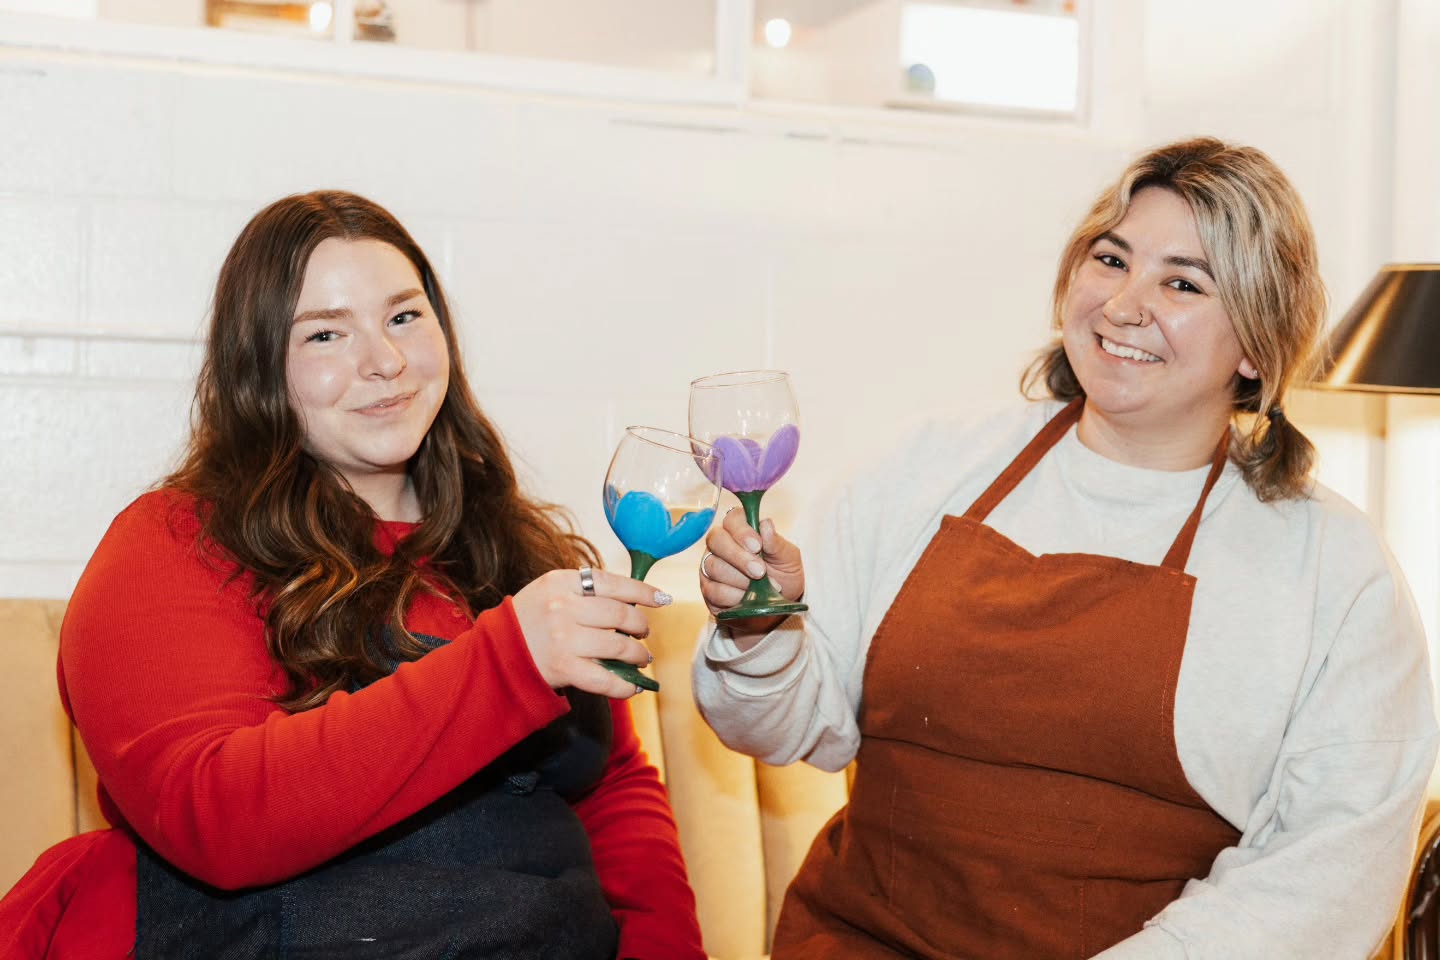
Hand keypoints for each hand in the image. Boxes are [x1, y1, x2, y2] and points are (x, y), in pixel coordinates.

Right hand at [512, 568, 665, 697]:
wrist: (496, 654)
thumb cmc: (528, 621)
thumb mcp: (549, 591)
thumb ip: (584, 590)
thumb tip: (632, 599)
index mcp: (560, 582)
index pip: (612, 582)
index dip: (643, 591)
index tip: (662, 599)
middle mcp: (563, 607)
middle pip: (621, 614)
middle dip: (641, 626)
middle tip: (643, 633)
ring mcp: (564, 639)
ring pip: (619, 645)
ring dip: (638, 654)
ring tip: (641, 658)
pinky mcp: (563, 669)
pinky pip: (606, 679)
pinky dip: (625, 685)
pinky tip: (633, 687)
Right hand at [698, 508, 804, 647]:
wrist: (776, 607)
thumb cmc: (782, 575)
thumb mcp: (788, 559)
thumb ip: (776, 543)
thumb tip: (766, 525)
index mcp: (741, 529)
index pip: (732, 519)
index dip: (742, 531)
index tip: (757, 546)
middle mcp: (721, 544)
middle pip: (716, 540)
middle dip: (738, 557)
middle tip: (760, 571)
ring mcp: (711, 566)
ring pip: (714, 566)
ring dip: (740, 579)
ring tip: (760, 588)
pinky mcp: (708, 589)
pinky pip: (714, 590)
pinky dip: (733, 596)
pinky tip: (747, 599)